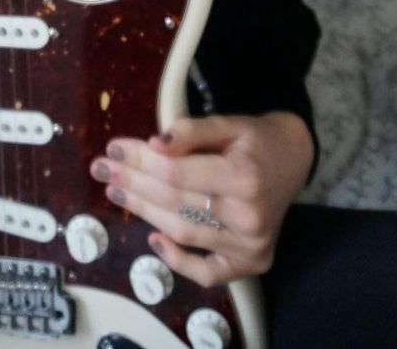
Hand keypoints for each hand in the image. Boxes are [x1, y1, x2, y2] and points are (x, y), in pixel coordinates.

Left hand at [89, 112, 313, 286]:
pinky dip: (177, 261)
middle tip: (103, 169)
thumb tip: (154, 145)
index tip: (114, 149)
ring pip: (183, 233)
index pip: (176, 173)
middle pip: (175, 202)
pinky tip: (153, 239)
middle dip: (133, 184)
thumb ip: (191, 132)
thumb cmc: (256, 140)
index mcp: (244, 175)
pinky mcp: (250, 262)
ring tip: (117, 193)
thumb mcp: (227, 123)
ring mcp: (250, 245)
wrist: (293, 161)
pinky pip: (207, 272)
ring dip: (144, 213)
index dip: (140, 161)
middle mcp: (249, 216)